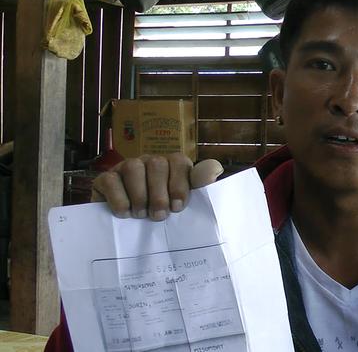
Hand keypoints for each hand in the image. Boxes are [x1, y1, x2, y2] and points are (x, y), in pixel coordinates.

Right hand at [91, 153, 223, 220]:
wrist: (130, 232)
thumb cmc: (164, 215)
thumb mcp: (185, 203)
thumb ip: (201, 186)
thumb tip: (215, 169)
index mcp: (173, 166)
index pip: (179, 162)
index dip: (180, 183)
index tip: (178, 207)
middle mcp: (150, 163)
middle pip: (157, 164)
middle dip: (159, 193)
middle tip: (159, 216)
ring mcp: (127, 168)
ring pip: (133, 167)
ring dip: (139, 194)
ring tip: (141, 215)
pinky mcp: (106, 179)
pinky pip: (110, 179)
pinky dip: (118, 197)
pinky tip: (124, 213)